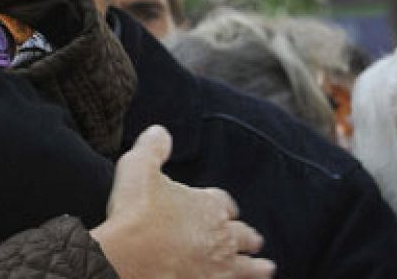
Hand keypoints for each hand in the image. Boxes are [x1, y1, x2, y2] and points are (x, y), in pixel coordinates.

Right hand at [90, 126, 273, 278]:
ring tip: (268, 268)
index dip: (225, 206)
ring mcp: (218, 268)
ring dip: (258, 267)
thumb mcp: (139, 167)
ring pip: (248, 267)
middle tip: (256, 241)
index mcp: (208, 206)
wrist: (127, 256)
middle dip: (248, 237)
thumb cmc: (134, 211)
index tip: (227, 210)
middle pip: (243, 236)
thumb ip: (153, 148)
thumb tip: (160, 131)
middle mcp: (220, 237)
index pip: (225, 203)